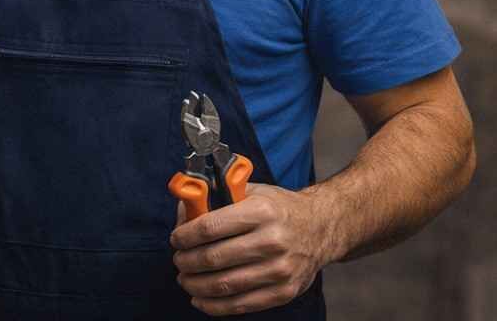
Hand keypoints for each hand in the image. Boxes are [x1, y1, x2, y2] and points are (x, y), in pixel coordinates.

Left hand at [170, 183, 334, 314]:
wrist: (321, 228)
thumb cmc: (278, 209)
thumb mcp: (251, 191)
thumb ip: (216, 197)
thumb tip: (183, 208)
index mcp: (261, 212)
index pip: (210, 227)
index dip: (185, 235)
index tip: (175, 239)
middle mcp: (272, 241)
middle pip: (214, 258)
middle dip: (186, 262)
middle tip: (178, 260)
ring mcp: (280, 269)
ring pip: (224, 284)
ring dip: (196, 284)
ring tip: (184, 278)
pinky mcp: (284, 291)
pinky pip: (242, 304)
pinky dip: (215, 305)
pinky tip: (199, 298)